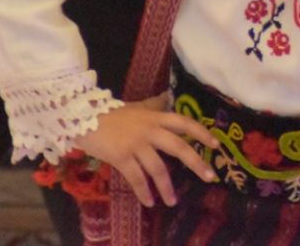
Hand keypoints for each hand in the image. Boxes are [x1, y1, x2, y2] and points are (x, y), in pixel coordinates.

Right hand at [74, 93, 219, 206]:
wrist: (83, 118)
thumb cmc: (112, 114)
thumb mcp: (137, 107)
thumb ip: (153, 105)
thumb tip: (167, 96)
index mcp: (155, 117)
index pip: (184, 123)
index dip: (201, 133)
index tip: (216, 145)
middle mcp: (149, 130)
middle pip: (178, 147)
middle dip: (196, 163)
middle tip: (210, 177)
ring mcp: (135, 144)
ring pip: (157, 168)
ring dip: (166, 187)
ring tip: (173, 201)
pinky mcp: (121, 157)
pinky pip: (136, 178)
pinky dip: (143, 191)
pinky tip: (149, 202)